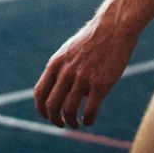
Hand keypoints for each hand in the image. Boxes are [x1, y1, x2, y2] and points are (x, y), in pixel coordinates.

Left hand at [34, 12, 139, 129]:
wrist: (113, 28)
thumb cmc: (92, 40)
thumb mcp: (69, 51)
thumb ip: (62, 69)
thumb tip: (62, 91)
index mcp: (56, 63)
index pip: (40, 92)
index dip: (41, 109)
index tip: (47, 116)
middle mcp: (66, 72)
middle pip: (52, 105)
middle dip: (54, 119)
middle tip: (62, 124)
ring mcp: (82, 78)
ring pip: (69, 111)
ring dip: (71, 122)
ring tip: (76, 124)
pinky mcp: (100, 84)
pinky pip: (90, 111)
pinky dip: (88, 120)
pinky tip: (89, 121)